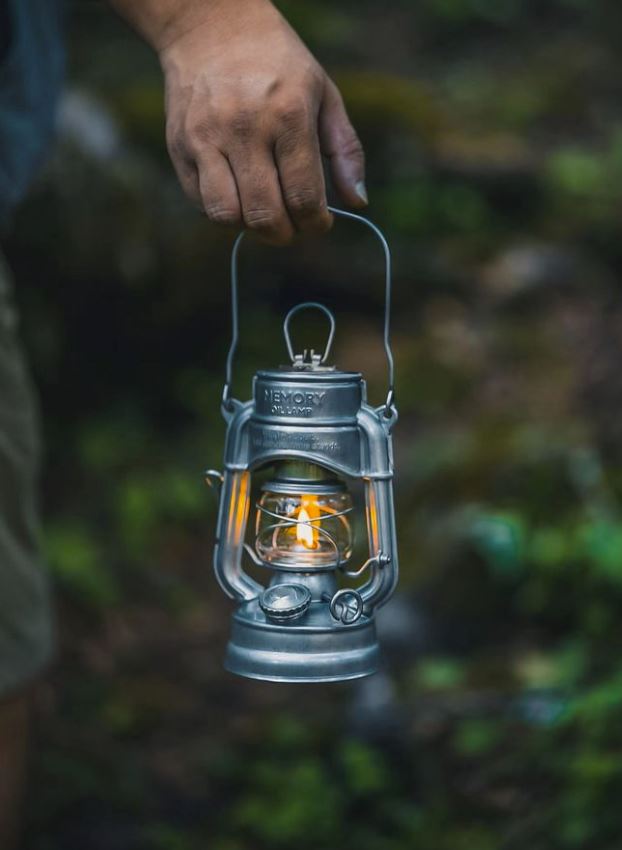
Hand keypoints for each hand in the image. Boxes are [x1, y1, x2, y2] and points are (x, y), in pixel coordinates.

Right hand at [158, 0, 366, 243]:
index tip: (319, 222)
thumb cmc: (278, 65)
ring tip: (264, 212)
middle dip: (286, 234)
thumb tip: (358, 202)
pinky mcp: (180, 146)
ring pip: (227, 217)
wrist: (209, 24)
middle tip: (293, 226)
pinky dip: (223, 212)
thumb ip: (346, 151)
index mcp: (288, 115)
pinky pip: (201, 203)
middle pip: (266, 216)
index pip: (304, 198)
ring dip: (250, 228)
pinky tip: (238, 194)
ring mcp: (206, 138)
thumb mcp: (324, 94)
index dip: (315, 224)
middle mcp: (245, 128)